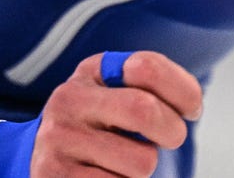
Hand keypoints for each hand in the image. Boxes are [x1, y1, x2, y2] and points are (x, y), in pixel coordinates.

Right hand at [30, 51, 202, 176]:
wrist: (42, 155)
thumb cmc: (99, 122)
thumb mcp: (119, 92)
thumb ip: (154, 88)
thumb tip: (191, 107)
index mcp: (93, 71)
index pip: (147, 67)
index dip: (182, 90)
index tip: (191, 109)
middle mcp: (69, 99)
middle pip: (144, 110)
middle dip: (172, 131)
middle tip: (170, 139)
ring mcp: (59, 139)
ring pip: (141, 161)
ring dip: (144, 167)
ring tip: (123, 160)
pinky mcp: (55, 176)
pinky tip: (104, 175)